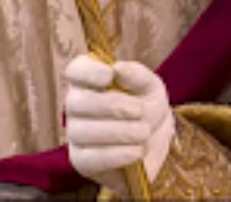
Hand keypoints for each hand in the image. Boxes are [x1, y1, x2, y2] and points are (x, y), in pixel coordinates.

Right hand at [64, 55, 174, 190]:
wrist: (155, 142)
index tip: (109, 76)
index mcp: (90, 80)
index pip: (75, 70)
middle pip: (76, 102)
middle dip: (110, 105)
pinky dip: (116, 154)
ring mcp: (76, 134)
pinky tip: (136, 151)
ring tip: (144, 132)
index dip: (87, 72)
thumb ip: (137, 75)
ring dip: (118, 131)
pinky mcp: (82, 161)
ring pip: (83, 131)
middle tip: (139, 110)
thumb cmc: (147, 107)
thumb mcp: (150, 87)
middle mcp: (76, 105)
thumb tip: (118, 69)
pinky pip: (90, 158)